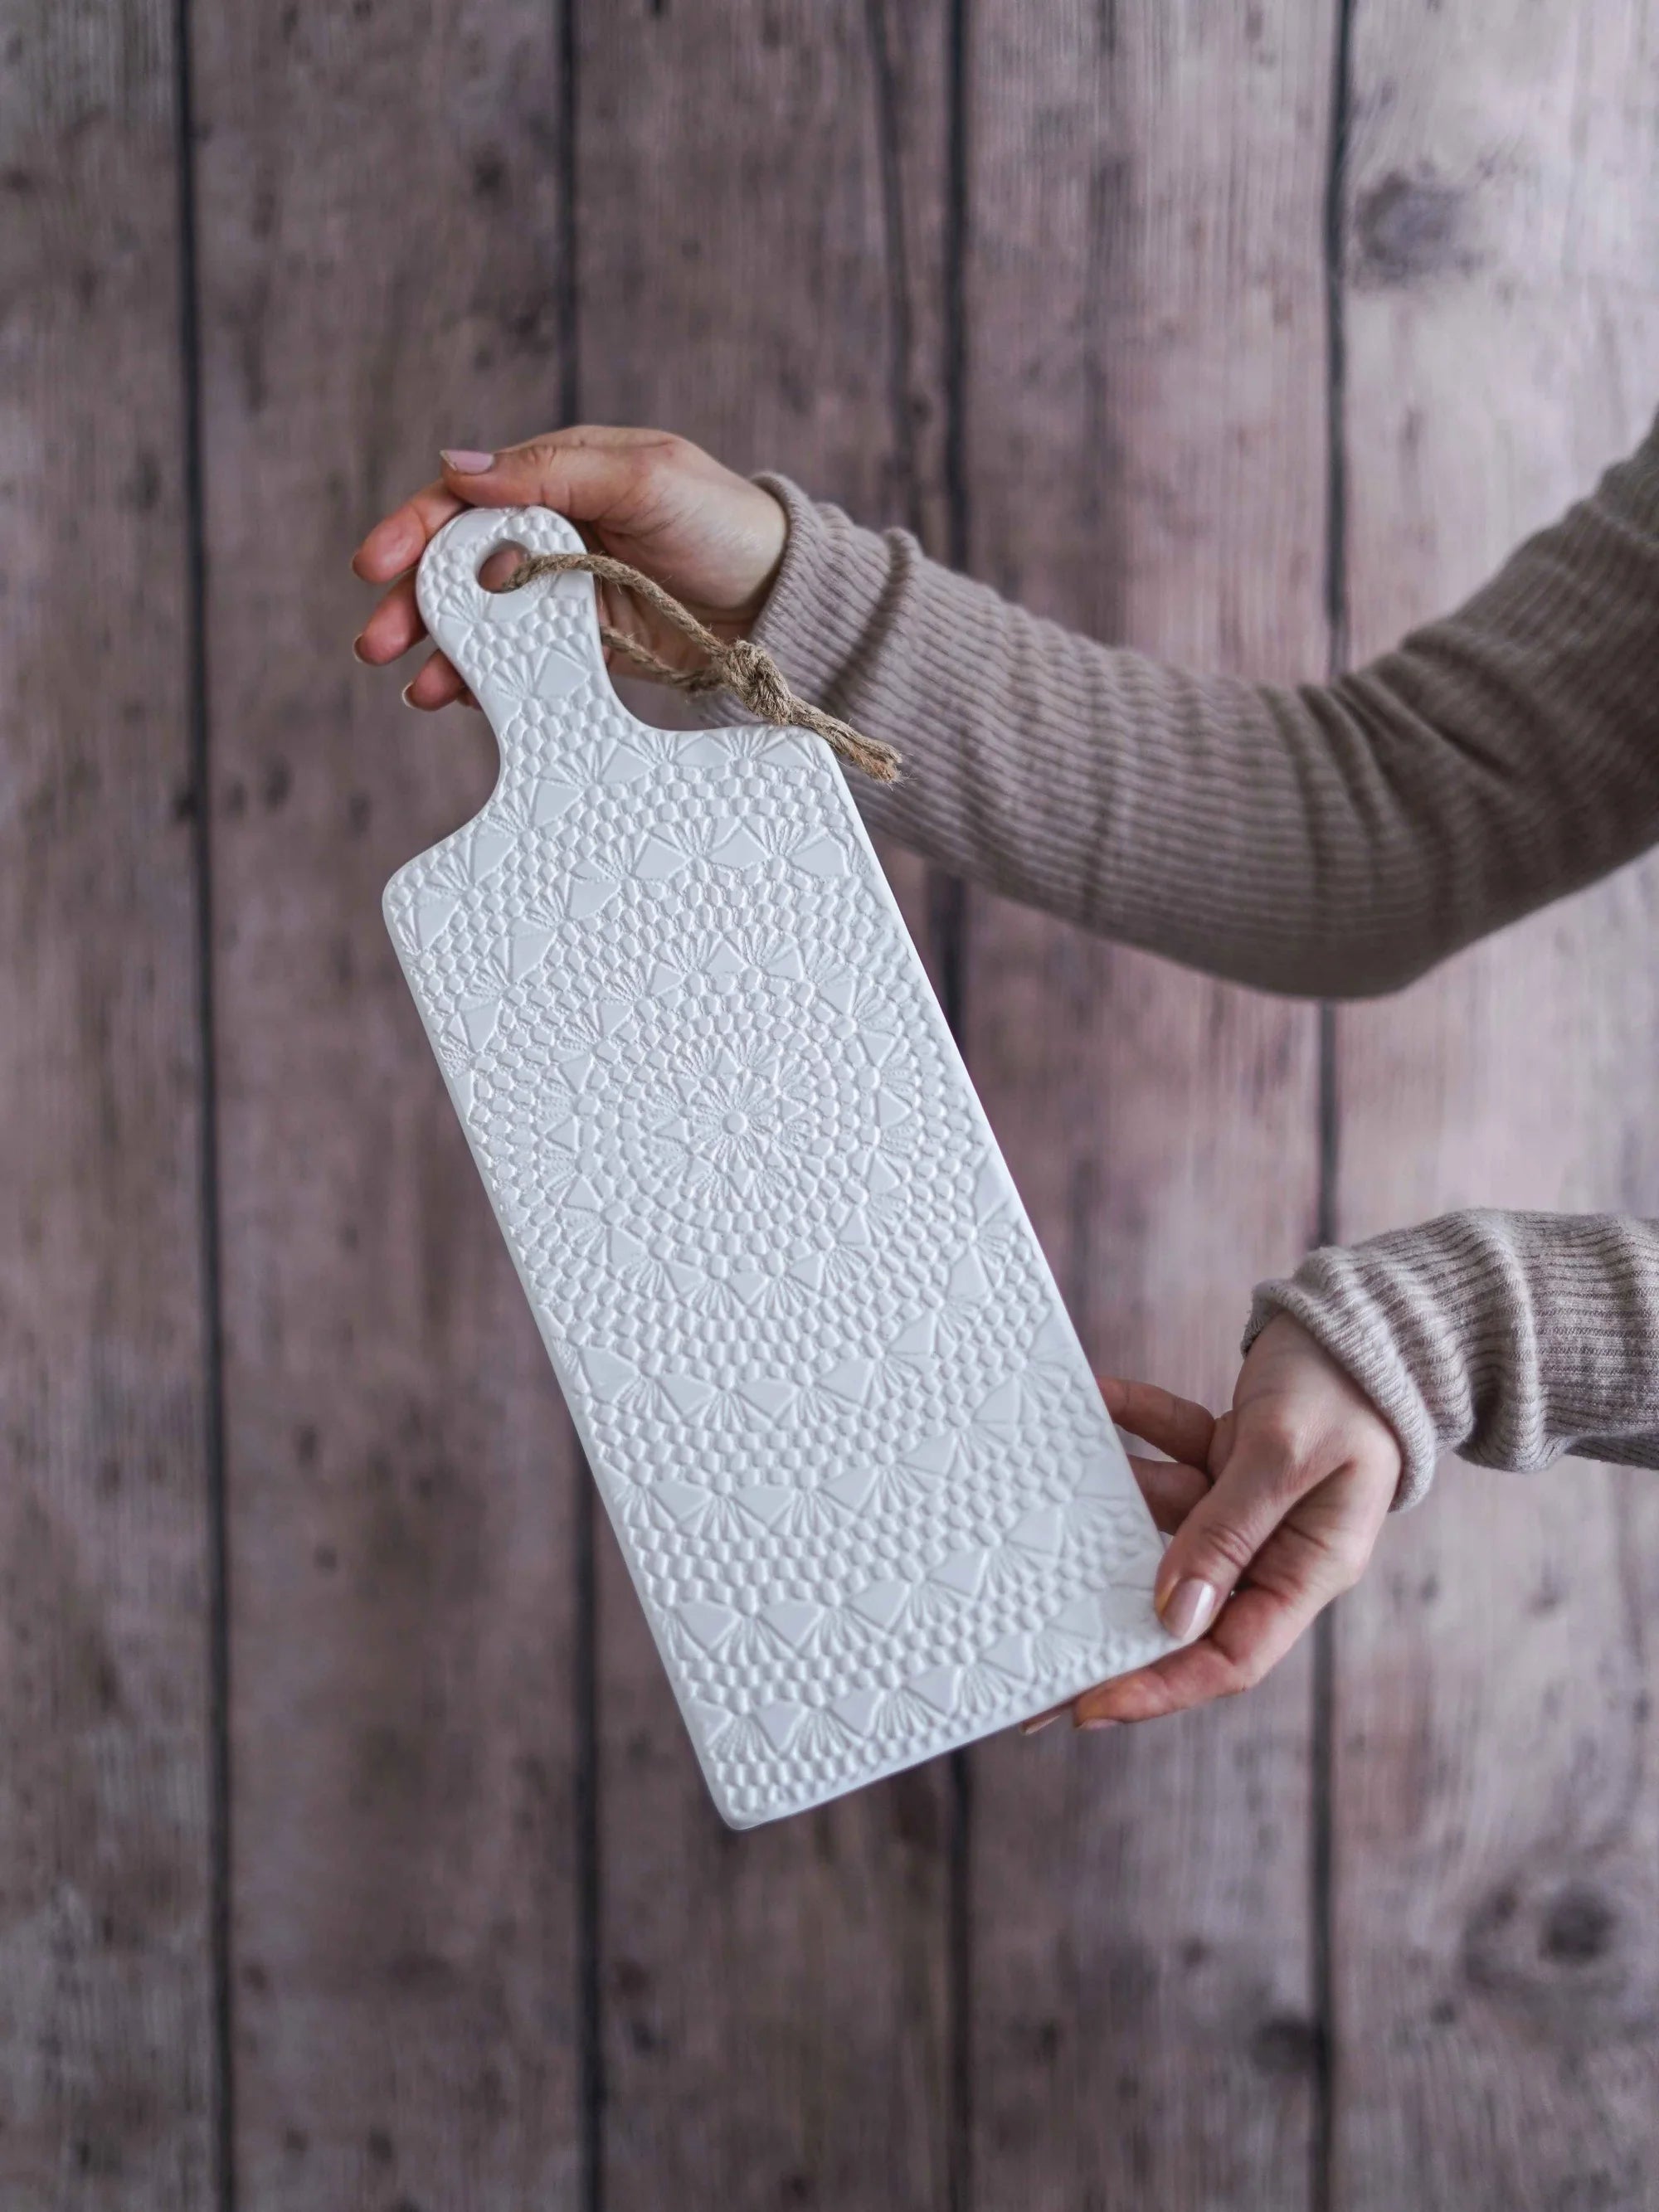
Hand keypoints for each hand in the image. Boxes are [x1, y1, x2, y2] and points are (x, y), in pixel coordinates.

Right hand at [351, 427, 787, 707]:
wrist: (780, 600)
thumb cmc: (723, 521)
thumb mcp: (644, 476)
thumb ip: (552, 472)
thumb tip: (460, 466)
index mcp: (559, 479)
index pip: (467, 500)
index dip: (416, 530)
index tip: (377, 565)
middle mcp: (553, 534)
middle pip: (462, 568)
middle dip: (415, 604)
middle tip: (377, 643)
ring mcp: (566, 594)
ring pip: (486, 622)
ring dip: (446, 652)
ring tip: (418, 688)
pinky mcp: (586, 647)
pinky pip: (525, 665)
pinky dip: (492, 682)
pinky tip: (464, 700)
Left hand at [1028, 1314, 1401, 1732]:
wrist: (1372, 1317)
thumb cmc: (1347, 1387)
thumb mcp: (1285, 1456)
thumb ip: (1226, 1531)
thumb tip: (1174, 1617)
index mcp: (1307, 1569)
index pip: (1229, 1656)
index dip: (1160, 1686)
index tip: (1088, 1704)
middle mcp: (1275, 1548)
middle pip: (1183, 1607)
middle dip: (1109, 1623)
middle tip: (1030, 1648)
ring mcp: (1249, 1504)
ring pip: (1161, 1523)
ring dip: (1107, 1505)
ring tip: (1034, 1510)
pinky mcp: (1230, 1457)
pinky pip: (1167, 1450)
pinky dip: (1131, 1425)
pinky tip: (1093, 1395)